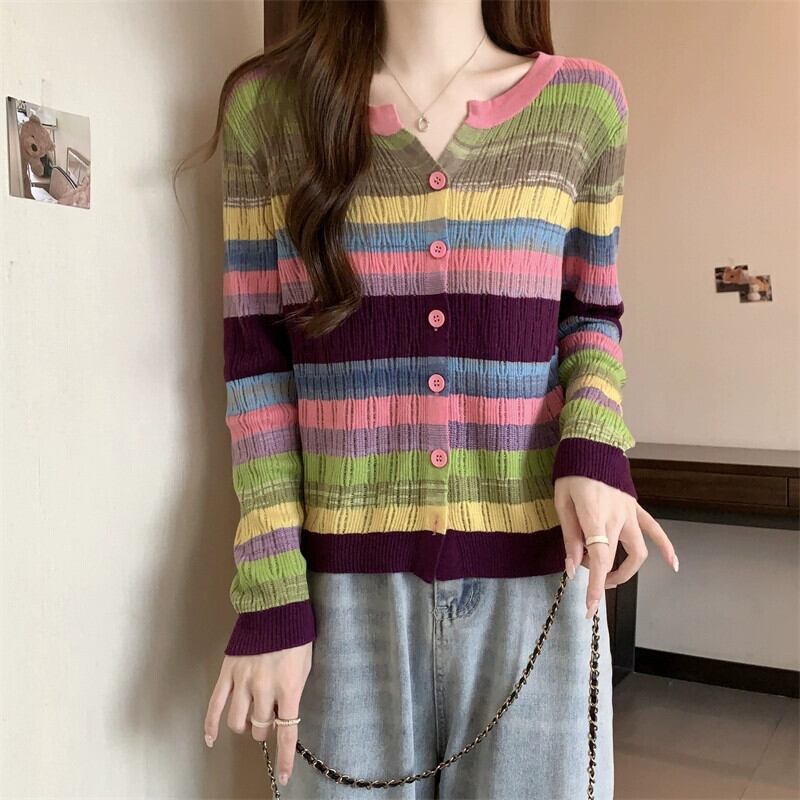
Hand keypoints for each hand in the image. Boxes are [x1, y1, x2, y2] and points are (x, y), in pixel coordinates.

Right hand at [204, 642, 312, 785]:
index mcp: (288, 686)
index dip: (284, 757)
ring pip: (238, 721)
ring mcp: (243, 680)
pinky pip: (215, 704)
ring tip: (250, 719)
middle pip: (260, 727)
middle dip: (264, 729)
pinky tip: (211, 739)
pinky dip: (211, 724)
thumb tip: (283, 712)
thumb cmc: (295, 633)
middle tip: (267, 719)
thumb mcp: (305, 664)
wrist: (275, 606)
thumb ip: (294, 691)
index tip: (284, 776)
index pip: (287, 731)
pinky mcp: (228, 672)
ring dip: (245, 726)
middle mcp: (264, 687)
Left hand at [554, 476, 677, 617]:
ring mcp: (630, 514)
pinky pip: (654, 529)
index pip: (598, 560)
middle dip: (599, 578)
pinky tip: (674, 564)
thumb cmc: (572, 474)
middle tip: (585, 582)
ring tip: (611, 579)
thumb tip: (572, 568)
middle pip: (613, 559)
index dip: (594, 586)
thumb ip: (570, 537)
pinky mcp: (636, 508)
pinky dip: (666, 546)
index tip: (589, 607)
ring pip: (638, 551)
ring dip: (627, 570)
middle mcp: (617, 518)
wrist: (591, 447)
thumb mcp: (561, 503)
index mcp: (595, 517)